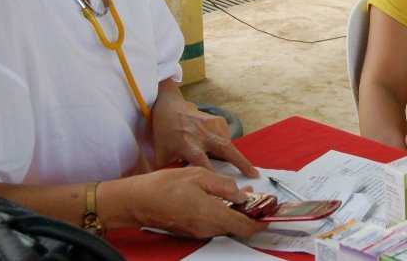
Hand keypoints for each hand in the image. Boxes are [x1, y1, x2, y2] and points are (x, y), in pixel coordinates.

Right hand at [127, 167, 267, 238]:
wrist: (137, 200)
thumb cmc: (164, 185)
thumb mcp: (198, 175)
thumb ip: (223, 185)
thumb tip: (242, 194)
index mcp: (211, 214)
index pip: (244, 226)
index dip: (259, 222)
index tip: (268, 214)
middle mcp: (206, 227)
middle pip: (236, 226)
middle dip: (247, 213)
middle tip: (253, 196)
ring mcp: (198, 231)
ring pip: (225, 224)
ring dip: (234, 211)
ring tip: (236, 193)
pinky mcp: (191, 230)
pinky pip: (213, 223)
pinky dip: (221, 212)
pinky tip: (218, 198)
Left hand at [151, 83, 257, 177]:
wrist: (169, 108)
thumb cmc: (165, 136)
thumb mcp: (161, 156)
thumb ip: (170, 173)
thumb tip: (177, 191)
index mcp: (187, 144)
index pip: (202, 161)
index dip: (212, 173)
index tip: (222, 187)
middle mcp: (201, 134)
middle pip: (224, 148)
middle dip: (240, 162)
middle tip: (254, 175)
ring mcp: (211, 125)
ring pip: (228, 144)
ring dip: (236, 158)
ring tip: (245, 171)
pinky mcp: (218, 120)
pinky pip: (226, 138)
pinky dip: (227, 148)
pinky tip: (221, 154)